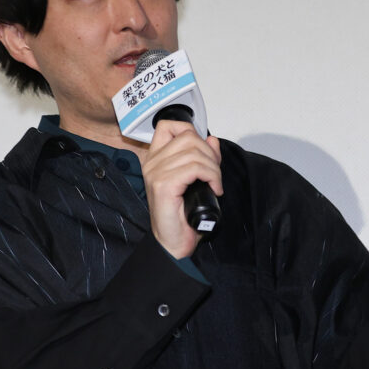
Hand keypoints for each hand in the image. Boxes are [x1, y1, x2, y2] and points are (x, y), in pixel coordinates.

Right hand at [141, 120, 222, 259]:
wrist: (172, 242)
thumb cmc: (181, 216)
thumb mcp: (194, 181)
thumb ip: (202, 158)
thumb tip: (212, 140)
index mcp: (155, 159)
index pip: (167, 126)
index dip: (190, 131)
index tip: (204, 150)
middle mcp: (152, 163)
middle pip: (188, 137)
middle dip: (209, 153)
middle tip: (215, 173)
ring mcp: (156, 173)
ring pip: (194, 152)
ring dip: (213, 167)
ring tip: (216, 183)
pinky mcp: (164, 185)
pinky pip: (195, 168)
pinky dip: (211, 176)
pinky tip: (215, 188)